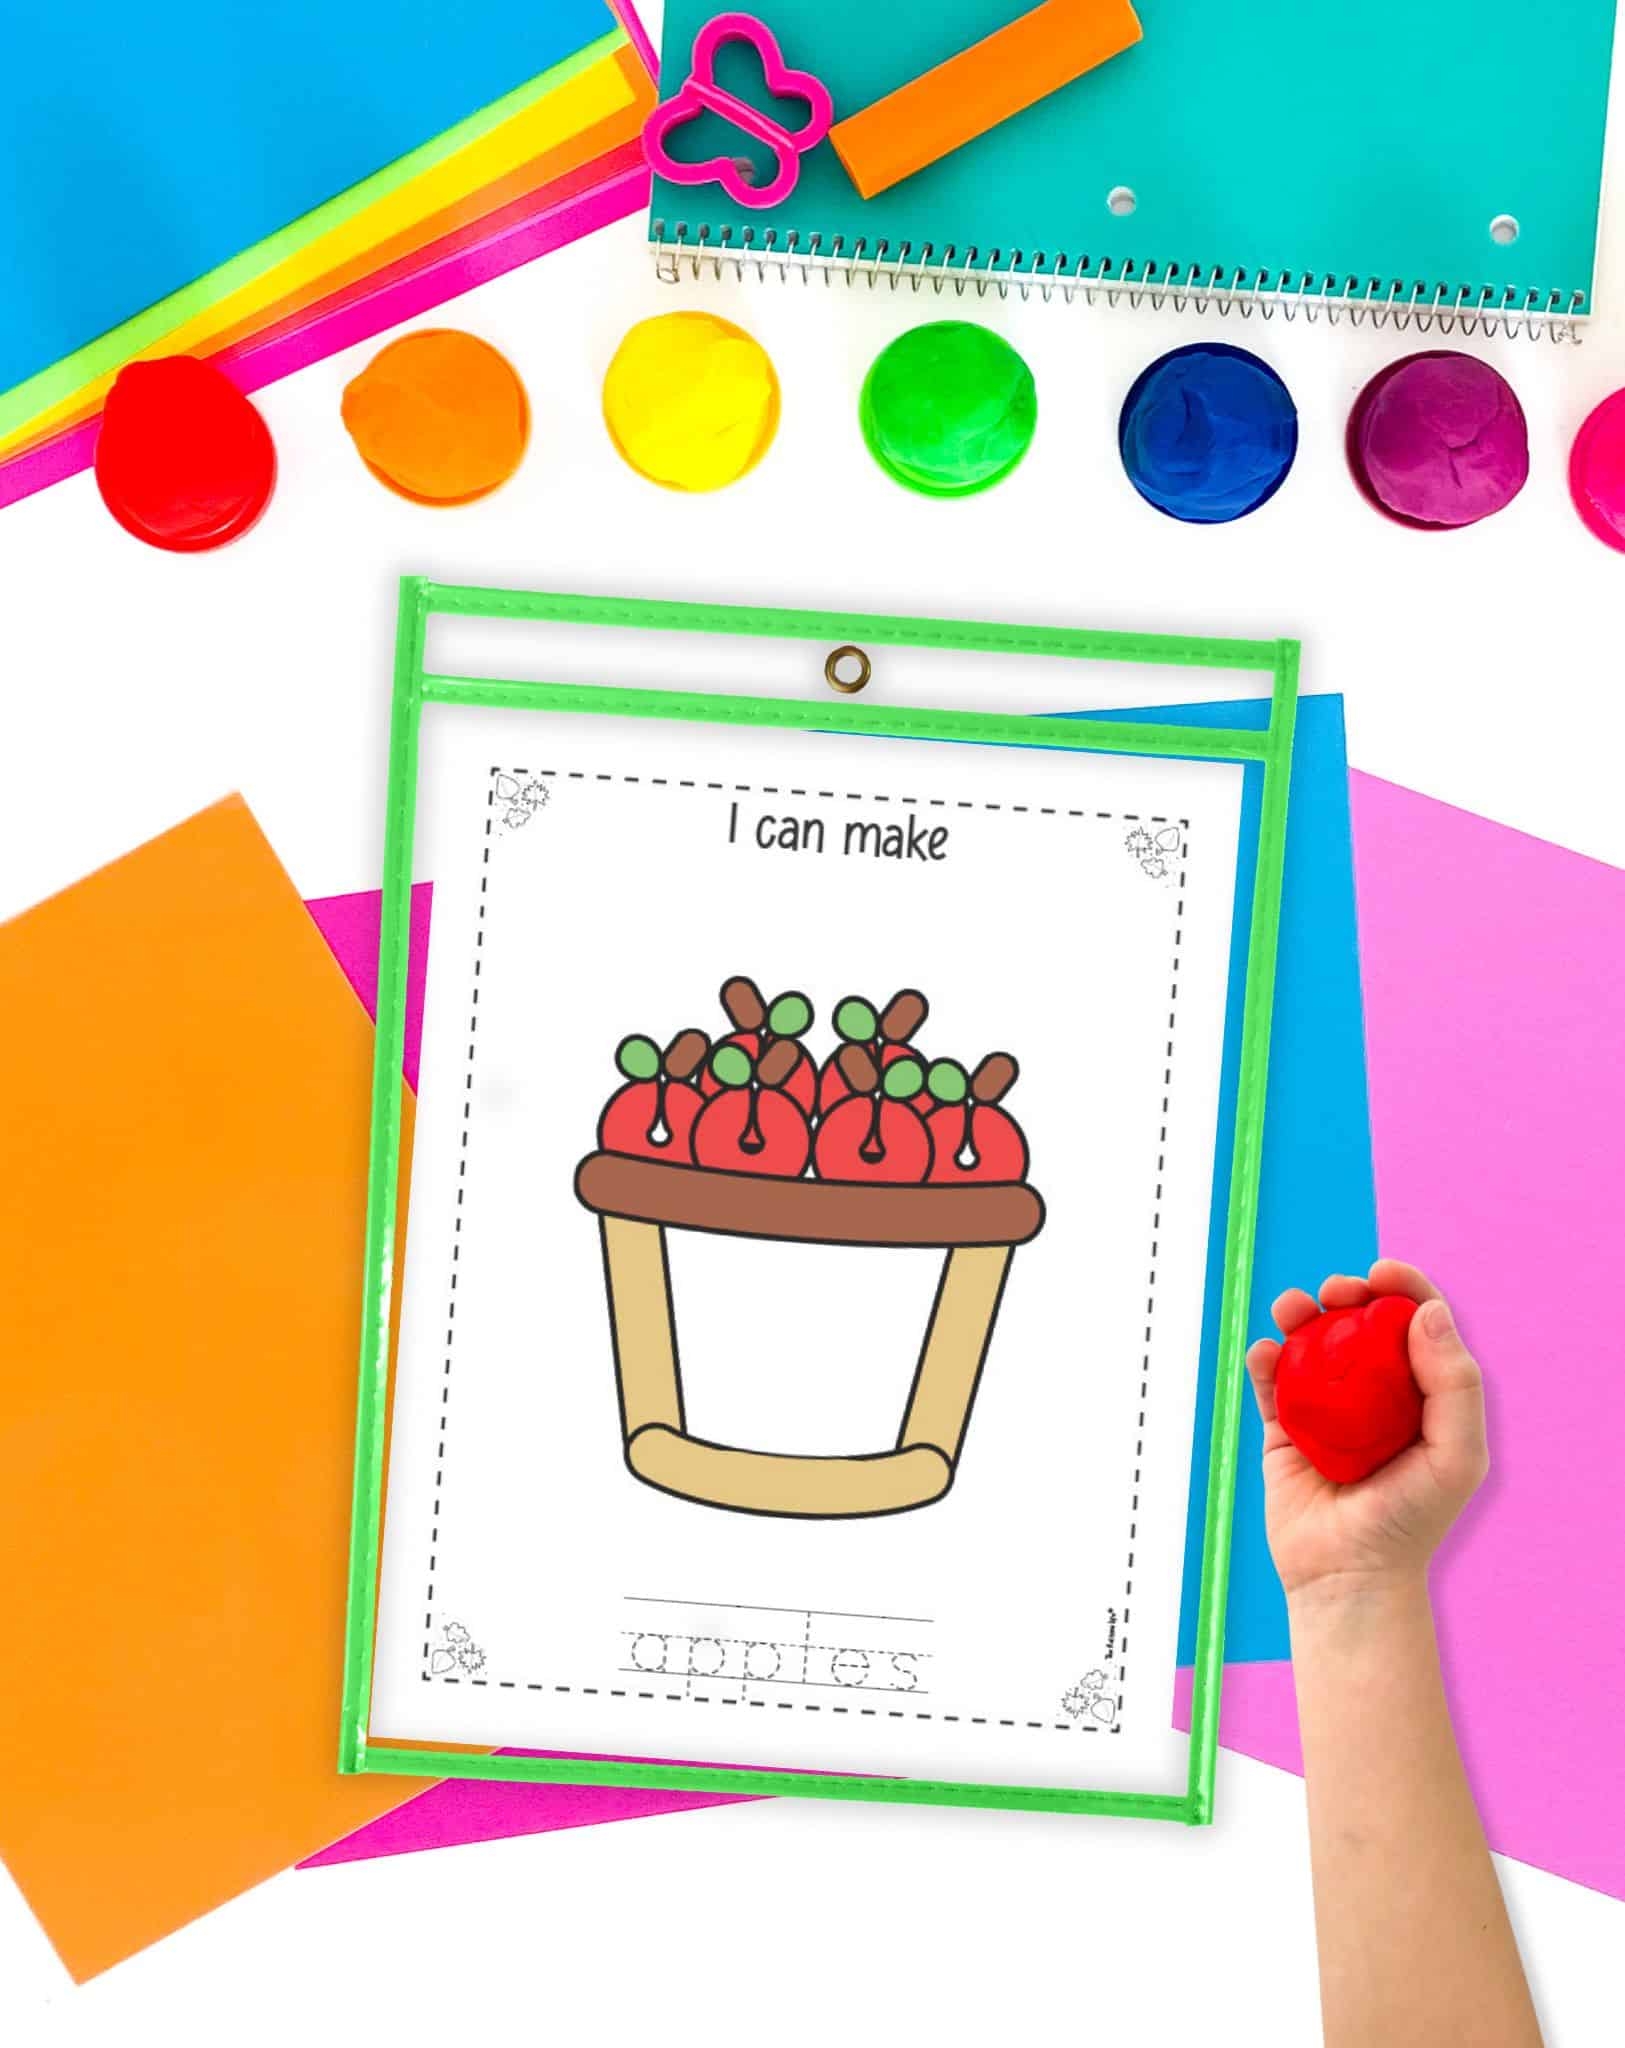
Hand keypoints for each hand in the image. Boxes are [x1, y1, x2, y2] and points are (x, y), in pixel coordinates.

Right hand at [1245, 1260, 1488, 1602]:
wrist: (1348, 1576)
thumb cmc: (1411, 1521)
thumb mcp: (1455, 1456)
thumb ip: (1455, 1386)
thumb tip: (1429, 1312)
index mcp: (1423, 1395)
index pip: (1417, 1326)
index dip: (1404, 1288)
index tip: (1381, 1272)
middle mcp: (1376, 1395)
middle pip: (1360, 1324)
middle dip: (1346, 1294)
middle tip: (1337, 1291)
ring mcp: (1328, 1409)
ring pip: (1311, 1343)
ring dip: (1298, 1314)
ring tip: (1291, 1307)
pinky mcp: (1285, 1429)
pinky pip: (1272, 1382)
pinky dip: (1265, 1359)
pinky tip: (1266, 1352)